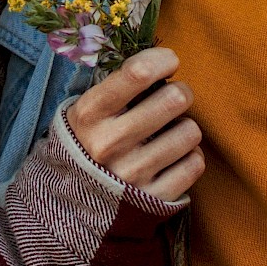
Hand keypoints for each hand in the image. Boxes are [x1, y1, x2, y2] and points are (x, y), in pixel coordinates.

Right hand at [66, 48, 203, 199]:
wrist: (72, 205)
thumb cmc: (89, 143)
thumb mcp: (88, 112)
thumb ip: (119, 87)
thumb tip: (165, 60)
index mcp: (89, 115)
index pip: (138, 72)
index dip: (163, 59)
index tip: (169, 62)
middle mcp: (108, 144)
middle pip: (175, 98)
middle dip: (181, 93)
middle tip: (173, 99)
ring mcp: (132, 175)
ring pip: (190, 131)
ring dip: (184, 128)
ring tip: (168, 134)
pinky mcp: (153, 200)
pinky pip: (195, 164)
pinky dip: (189, 157)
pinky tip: (172, 158)